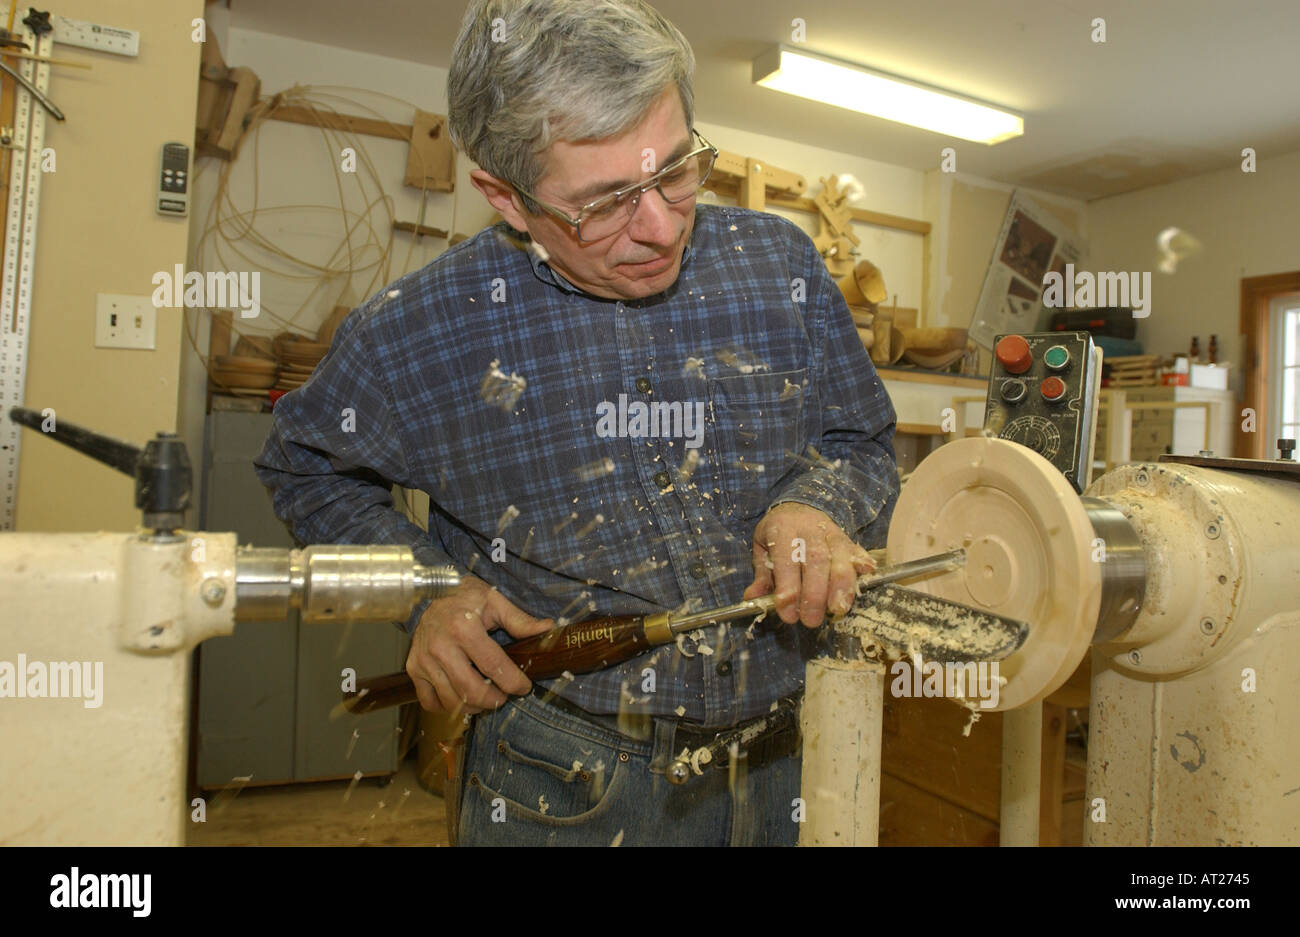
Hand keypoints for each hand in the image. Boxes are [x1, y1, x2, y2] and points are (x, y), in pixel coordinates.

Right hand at [406, 575, 552, 714]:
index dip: (514, 682)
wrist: (428, 593)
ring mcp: (424, 660)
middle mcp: (441, 647)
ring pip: (452, 701)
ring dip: (474, 706)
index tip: (524, 687)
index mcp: (463, 628)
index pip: (494, 666)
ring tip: (486, 697)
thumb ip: (520, 620)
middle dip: (495, 700)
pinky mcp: (413, 669)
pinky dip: (448, 707)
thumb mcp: (494, 601)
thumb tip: (547, 629)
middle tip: (504, 695)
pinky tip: (461, 696)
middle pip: (472, 690)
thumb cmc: (464, 597)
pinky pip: (430, 702)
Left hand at [742, 502, 875, 627]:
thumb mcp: (762, 549)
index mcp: (782, 529)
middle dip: (815, 593)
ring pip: (840, 555)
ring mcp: (831, 532)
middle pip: (816, 559)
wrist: (801, 507)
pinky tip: (866, 576)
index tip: (788, 614)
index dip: (789, 587)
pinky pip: (857, 551)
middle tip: (811, 619)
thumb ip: (761, 575)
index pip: (786, 559)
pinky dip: (863, 564)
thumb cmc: (779, 534)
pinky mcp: (847, 538)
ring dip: (841, 585)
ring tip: (838, 609)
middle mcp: (808, 528)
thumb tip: (751, 598)